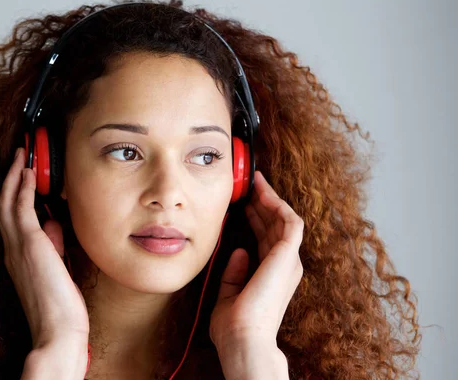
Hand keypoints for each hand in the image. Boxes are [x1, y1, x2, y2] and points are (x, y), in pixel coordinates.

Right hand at [0, 147, 88, 349]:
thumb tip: (54, 223)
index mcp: (17, 256)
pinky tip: (29, 173)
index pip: (11, 218)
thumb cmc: (60, 305)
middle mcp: (12, 249)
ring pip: (8, 202)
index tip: (24, 177)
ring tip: (21, 156)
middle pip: (3, 204)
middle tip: (18, 157)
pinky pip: (21, 208)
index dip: (14, 194)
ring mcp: (18, 246)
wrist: (58, 329)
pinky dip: (23, 187)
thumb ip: (53, 245)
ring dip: (14, 176)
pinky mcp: (29, 244)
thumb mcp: (57, 268)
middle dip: (10, 178)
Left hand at [210, 170, 303, 349]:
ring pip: (284, 219)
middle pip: (276, 225)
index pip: (267, 238)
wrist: (243, 337)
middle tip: (250, 184)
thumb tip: (240, 251)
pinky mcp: (288, 255)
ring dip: (271, 199)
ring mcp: (289, 260)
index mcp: (272, 274)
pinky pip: (290, 222)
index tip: (245, 202)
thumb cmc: (235, 324)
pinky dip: (278, 205)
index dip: (257, 217)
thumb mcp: (229, 293)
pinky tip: (264, 193)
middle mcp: (285, 266)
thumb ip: (235, 273)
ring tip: (256, 182)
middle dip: (263, 202)